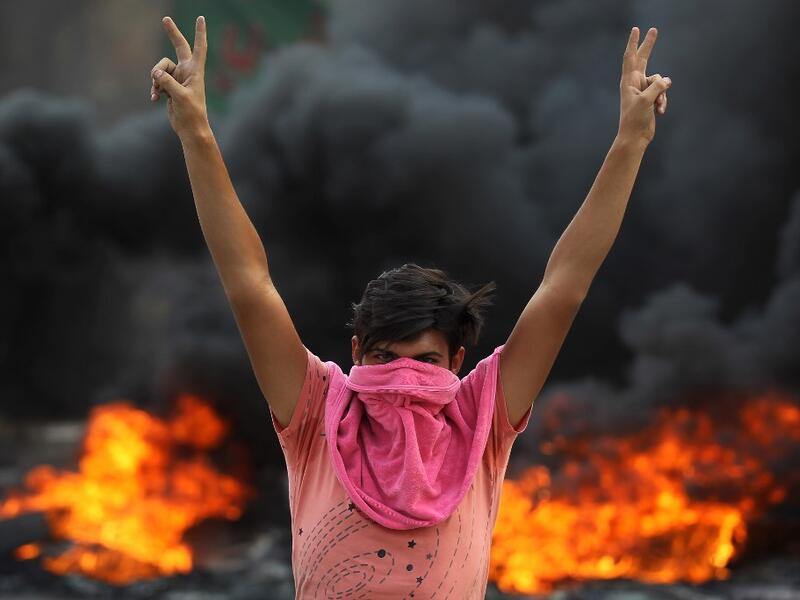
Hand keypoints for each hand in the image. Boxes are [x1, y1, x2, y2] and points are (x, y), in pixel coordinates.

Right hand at [150, 15, 208, 137]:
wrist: (189, 128)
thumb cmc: (191, 113)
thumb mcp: (180, 97)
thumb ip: (168, 83)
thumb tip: (155, 73)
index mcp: (195, 71)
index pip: (199, 48)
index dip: (199, 33)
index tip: (200, 18)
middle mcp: (187, 71)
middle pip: (178, 47)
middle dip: (172, 34)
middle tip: (165, 19)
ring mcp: (177, 78)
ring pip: (160, 68)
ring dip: (155, 78)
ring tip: (158, 91)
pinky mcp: (169, 86)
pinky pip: (156, 80)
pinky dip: (154, 88)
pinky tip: (154, 98)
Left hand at [617, 26, 671, 146]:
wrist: (635, 137)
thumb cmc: (635, 119)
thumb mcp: (646, 101)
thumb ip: (657, 87)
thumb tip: (668, 80)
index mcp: (628, 82)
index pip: (631, 58)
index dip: (634, 43)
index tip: (636, 30)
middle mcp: (634, 83)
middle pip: (643, 59)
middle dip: (649, 46)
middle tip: (653, 30)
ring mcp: (643, 90)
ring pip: (660, 81)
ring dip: (662, 93)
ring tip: (657, 105)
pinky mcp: (650, 98)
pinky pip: (662, 92)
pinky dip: (663, 101)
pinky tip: (660, 111)